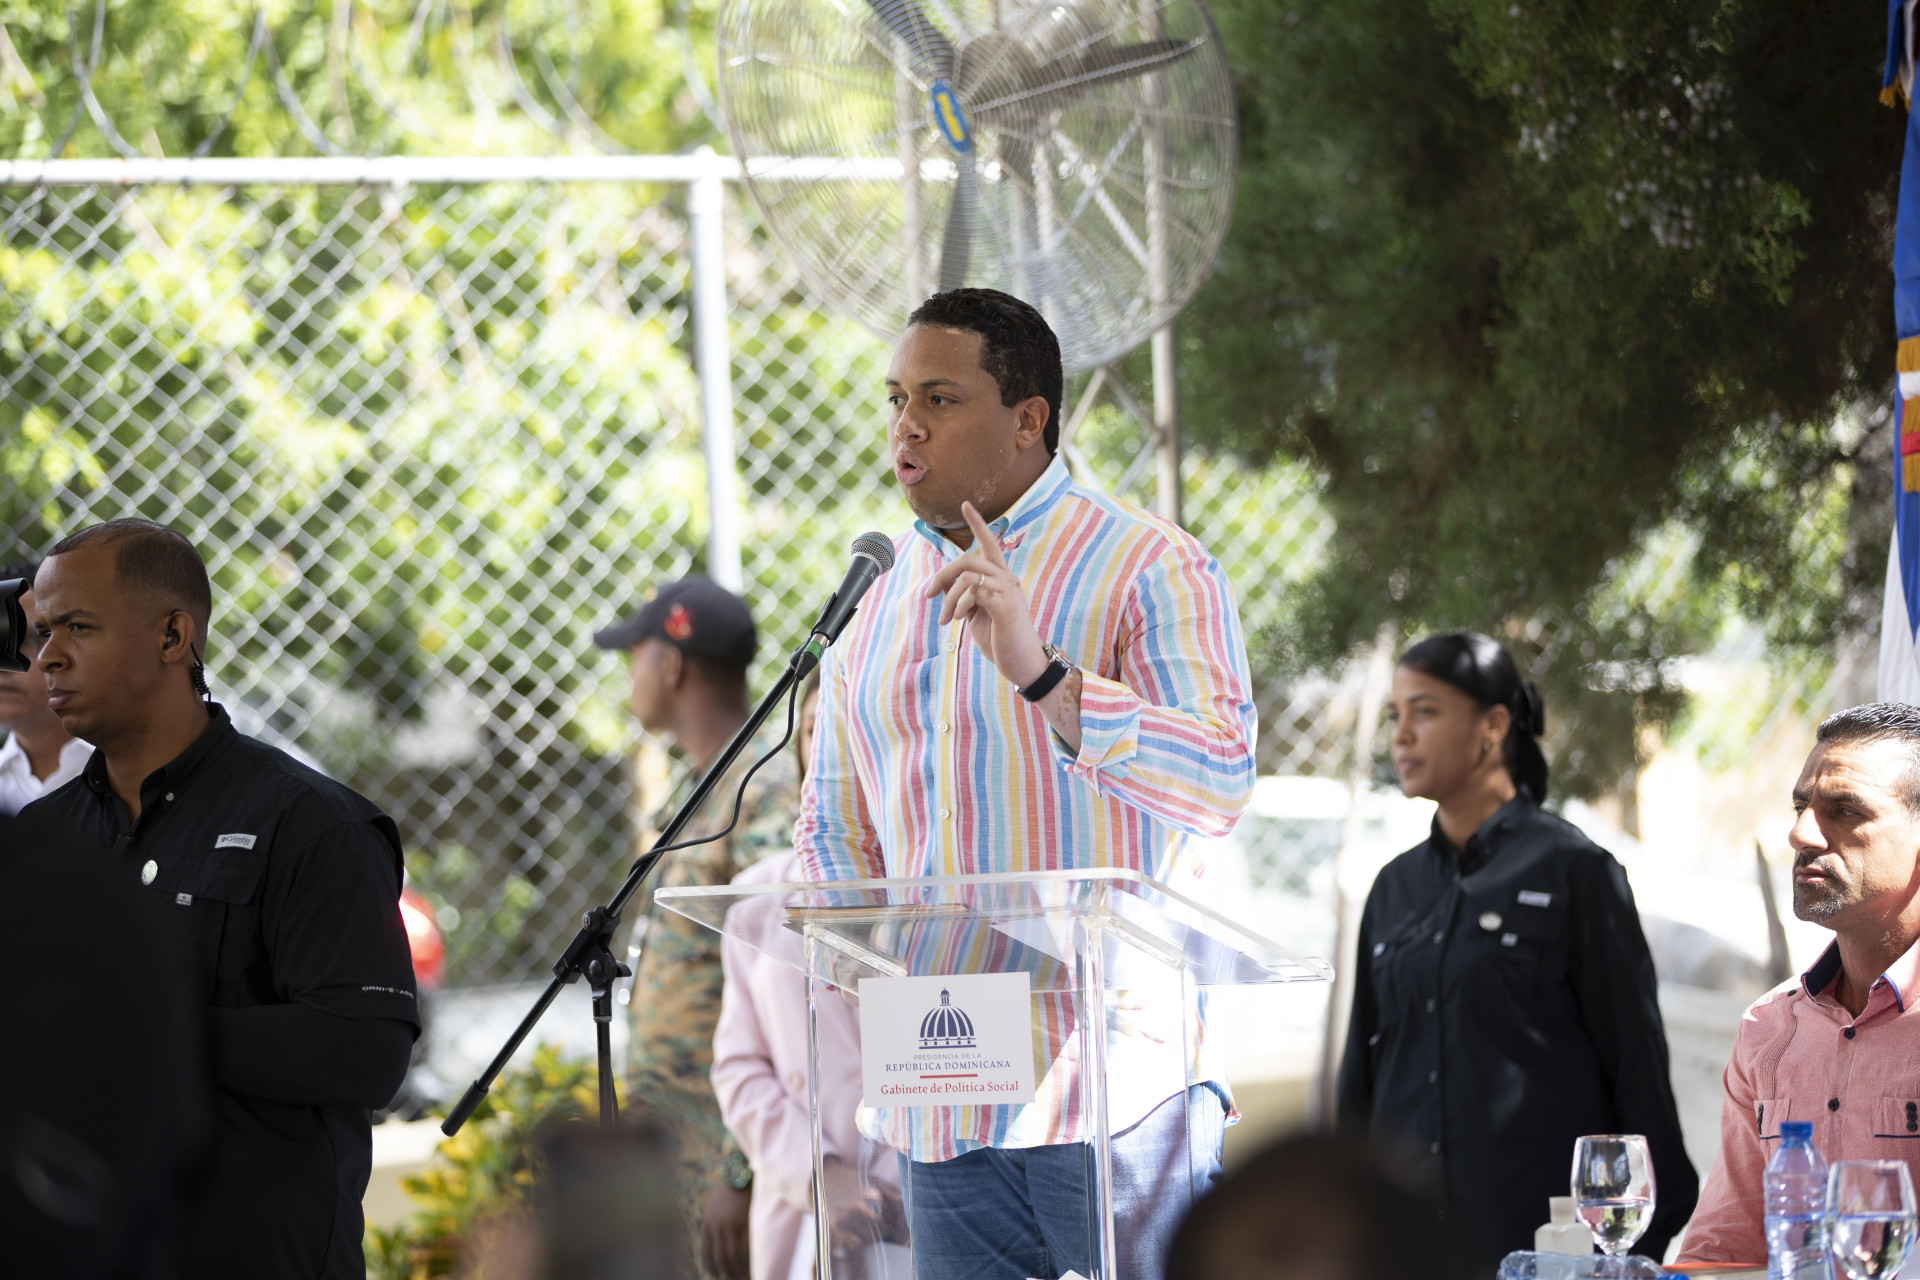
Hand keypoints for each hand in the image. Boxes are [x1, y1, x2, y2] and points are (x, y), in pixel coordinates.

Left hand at [701, 1178, 751, 1279]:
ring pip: (730, 1256)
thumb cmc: (732, 1188)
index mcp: (707, 1223)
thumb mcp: (716, 1205)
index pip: (705, 1251)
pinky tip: (751, 1264)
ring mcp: (729, 1225)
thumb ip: (715, 1221)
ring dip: (735, 1270)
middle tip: (731, 1279)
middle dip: (724, 1272)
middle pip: (718, 1257)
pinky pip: (743, 1248)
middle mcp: (715, 1226)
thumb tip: (718, 1238)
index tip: (715, 1275)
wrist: (741, 1173)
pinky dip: (747, 1260)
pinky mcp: (742, 1222)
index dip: (710, 1266)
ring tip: (743, 1276)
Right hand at [818, 1156, 906, 1278]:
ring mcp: (847, 1217)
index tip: (890, 1219)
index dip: (892, 1219)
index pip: (891, 1216)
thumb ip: (890, 1191)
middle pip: (882, 1229)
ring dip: (873, 1236)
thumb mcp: (872, 1179)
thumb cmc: (852, 1179)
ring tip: (869, 1228)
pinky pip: (855, 1243)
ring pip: (870, 1238)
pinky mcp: (836, 1226)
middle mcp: (859, 1206)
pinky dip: (859, 1241)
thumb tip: (906, 1202)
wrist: (825, 1179)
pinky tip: (857, 1232)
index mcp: (871, 1193)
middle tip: (882, 1227)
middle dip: (885, 1230)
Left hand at [921, 501, 1048, 688]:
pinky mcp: (1005, 606)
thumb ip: (961, 594)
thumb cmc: (999, 638)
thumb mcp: (974, 613)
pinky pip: (973, 592)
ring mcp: (1008, 591)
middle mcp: (1007, 578)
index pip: (989, 543)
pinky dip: (958, 604)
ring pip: (966, 576)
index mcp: (1000, 578)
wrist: (1022, 663)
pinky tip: (957, 619)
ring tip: (946, 619)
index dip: (978, 523)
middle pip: (967, 560)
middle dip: (941, 575)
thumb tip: (941, 583)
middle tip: (928, 595)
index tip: (966, 504)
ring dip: (947, 598)